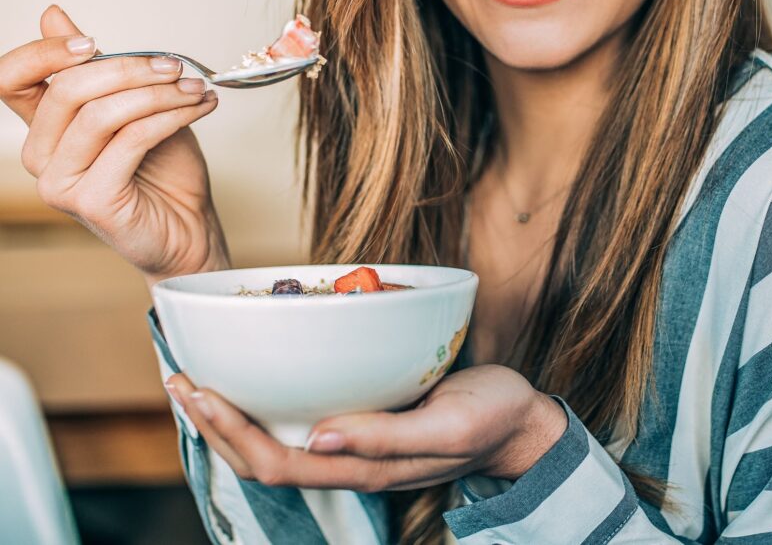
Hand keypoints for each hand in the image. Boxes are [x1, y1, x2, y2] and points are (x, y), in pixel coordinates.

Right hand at [0, 5, 229, 284]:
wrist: (191, 228)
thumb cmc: (165, 170)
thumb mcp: (135, 107)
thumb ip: (99, 69)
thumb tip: (54, 14)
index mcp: (45, 127)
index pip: (11, 78)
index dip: (44, 52)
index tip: (94, 42)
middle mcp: (42, 155)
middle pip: (67, 89)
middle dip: (128, 69)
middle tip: (175, 66)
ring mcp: (60, 182)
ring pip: (101, 114)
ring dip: (158, 93)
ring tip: (196, 88)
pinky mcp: (90, 201)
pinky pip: (130, 140)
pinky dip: (169, 117)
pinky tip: (197, 110)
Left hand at [165, 365, 568, 490]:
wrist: (520, 422)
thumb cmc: (490, 418)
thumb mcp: (448, 426)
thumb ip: (387, 437)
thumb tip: (319, 436)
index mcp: (365, 467)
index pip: (276, 462)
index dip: (230, 432)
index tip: (199, 389)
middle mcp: (349, 461)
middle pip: (261, 458)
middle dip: (214, 425)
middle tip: (181, 377)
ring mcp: (353, 447)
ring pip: (274, 444)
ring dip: (231, 419)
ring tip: (199, 381)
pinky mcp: (362, 425)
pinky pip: (298, 423)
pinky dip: (264, 405)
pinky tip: (255, 380)